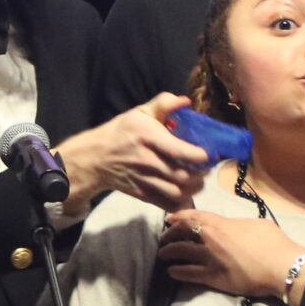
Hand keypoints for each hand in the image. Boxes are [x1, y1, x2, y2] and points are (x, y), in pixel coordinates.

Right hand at [54, 94, 211, 216]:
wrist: (96, 158)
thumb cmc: (122, 132)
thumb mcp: (140, 112)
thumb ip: (163, 103)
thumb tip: (186, 101)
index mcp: (150, 138)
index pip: (183, 152)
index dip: (202, 155)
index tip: (208, 153)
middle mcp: (148, 161)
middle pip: (184, 175)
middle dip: (201, 173)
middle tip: (205, 167)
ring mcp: (145, 180)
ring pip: (179, 192)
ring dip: (194, 188)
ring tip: (198, 179)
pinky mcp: (143, 195)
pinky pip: (168, 204)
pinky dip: (181, 201)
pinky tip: (185, 191)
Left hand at [160, 208, 304, 299]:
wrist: (280, 266)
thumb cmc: (273, 243)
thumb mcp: (255, 223)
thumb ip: (238, 224)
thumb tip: (233, 227)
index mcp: (222, 224)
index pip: (194, 217)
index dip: (178, 216)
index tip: (169, 218)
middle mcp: (211, 240)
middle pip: (182, 233)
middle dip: (170, 234)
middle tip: (163, 237)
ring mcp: (210, 259)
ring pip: (181, 253)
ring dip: (169, 252)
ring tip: (163, 254)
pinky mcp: (213, 278)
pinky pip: (189, 274)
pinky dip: (178, 272)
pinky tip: (172, 272)